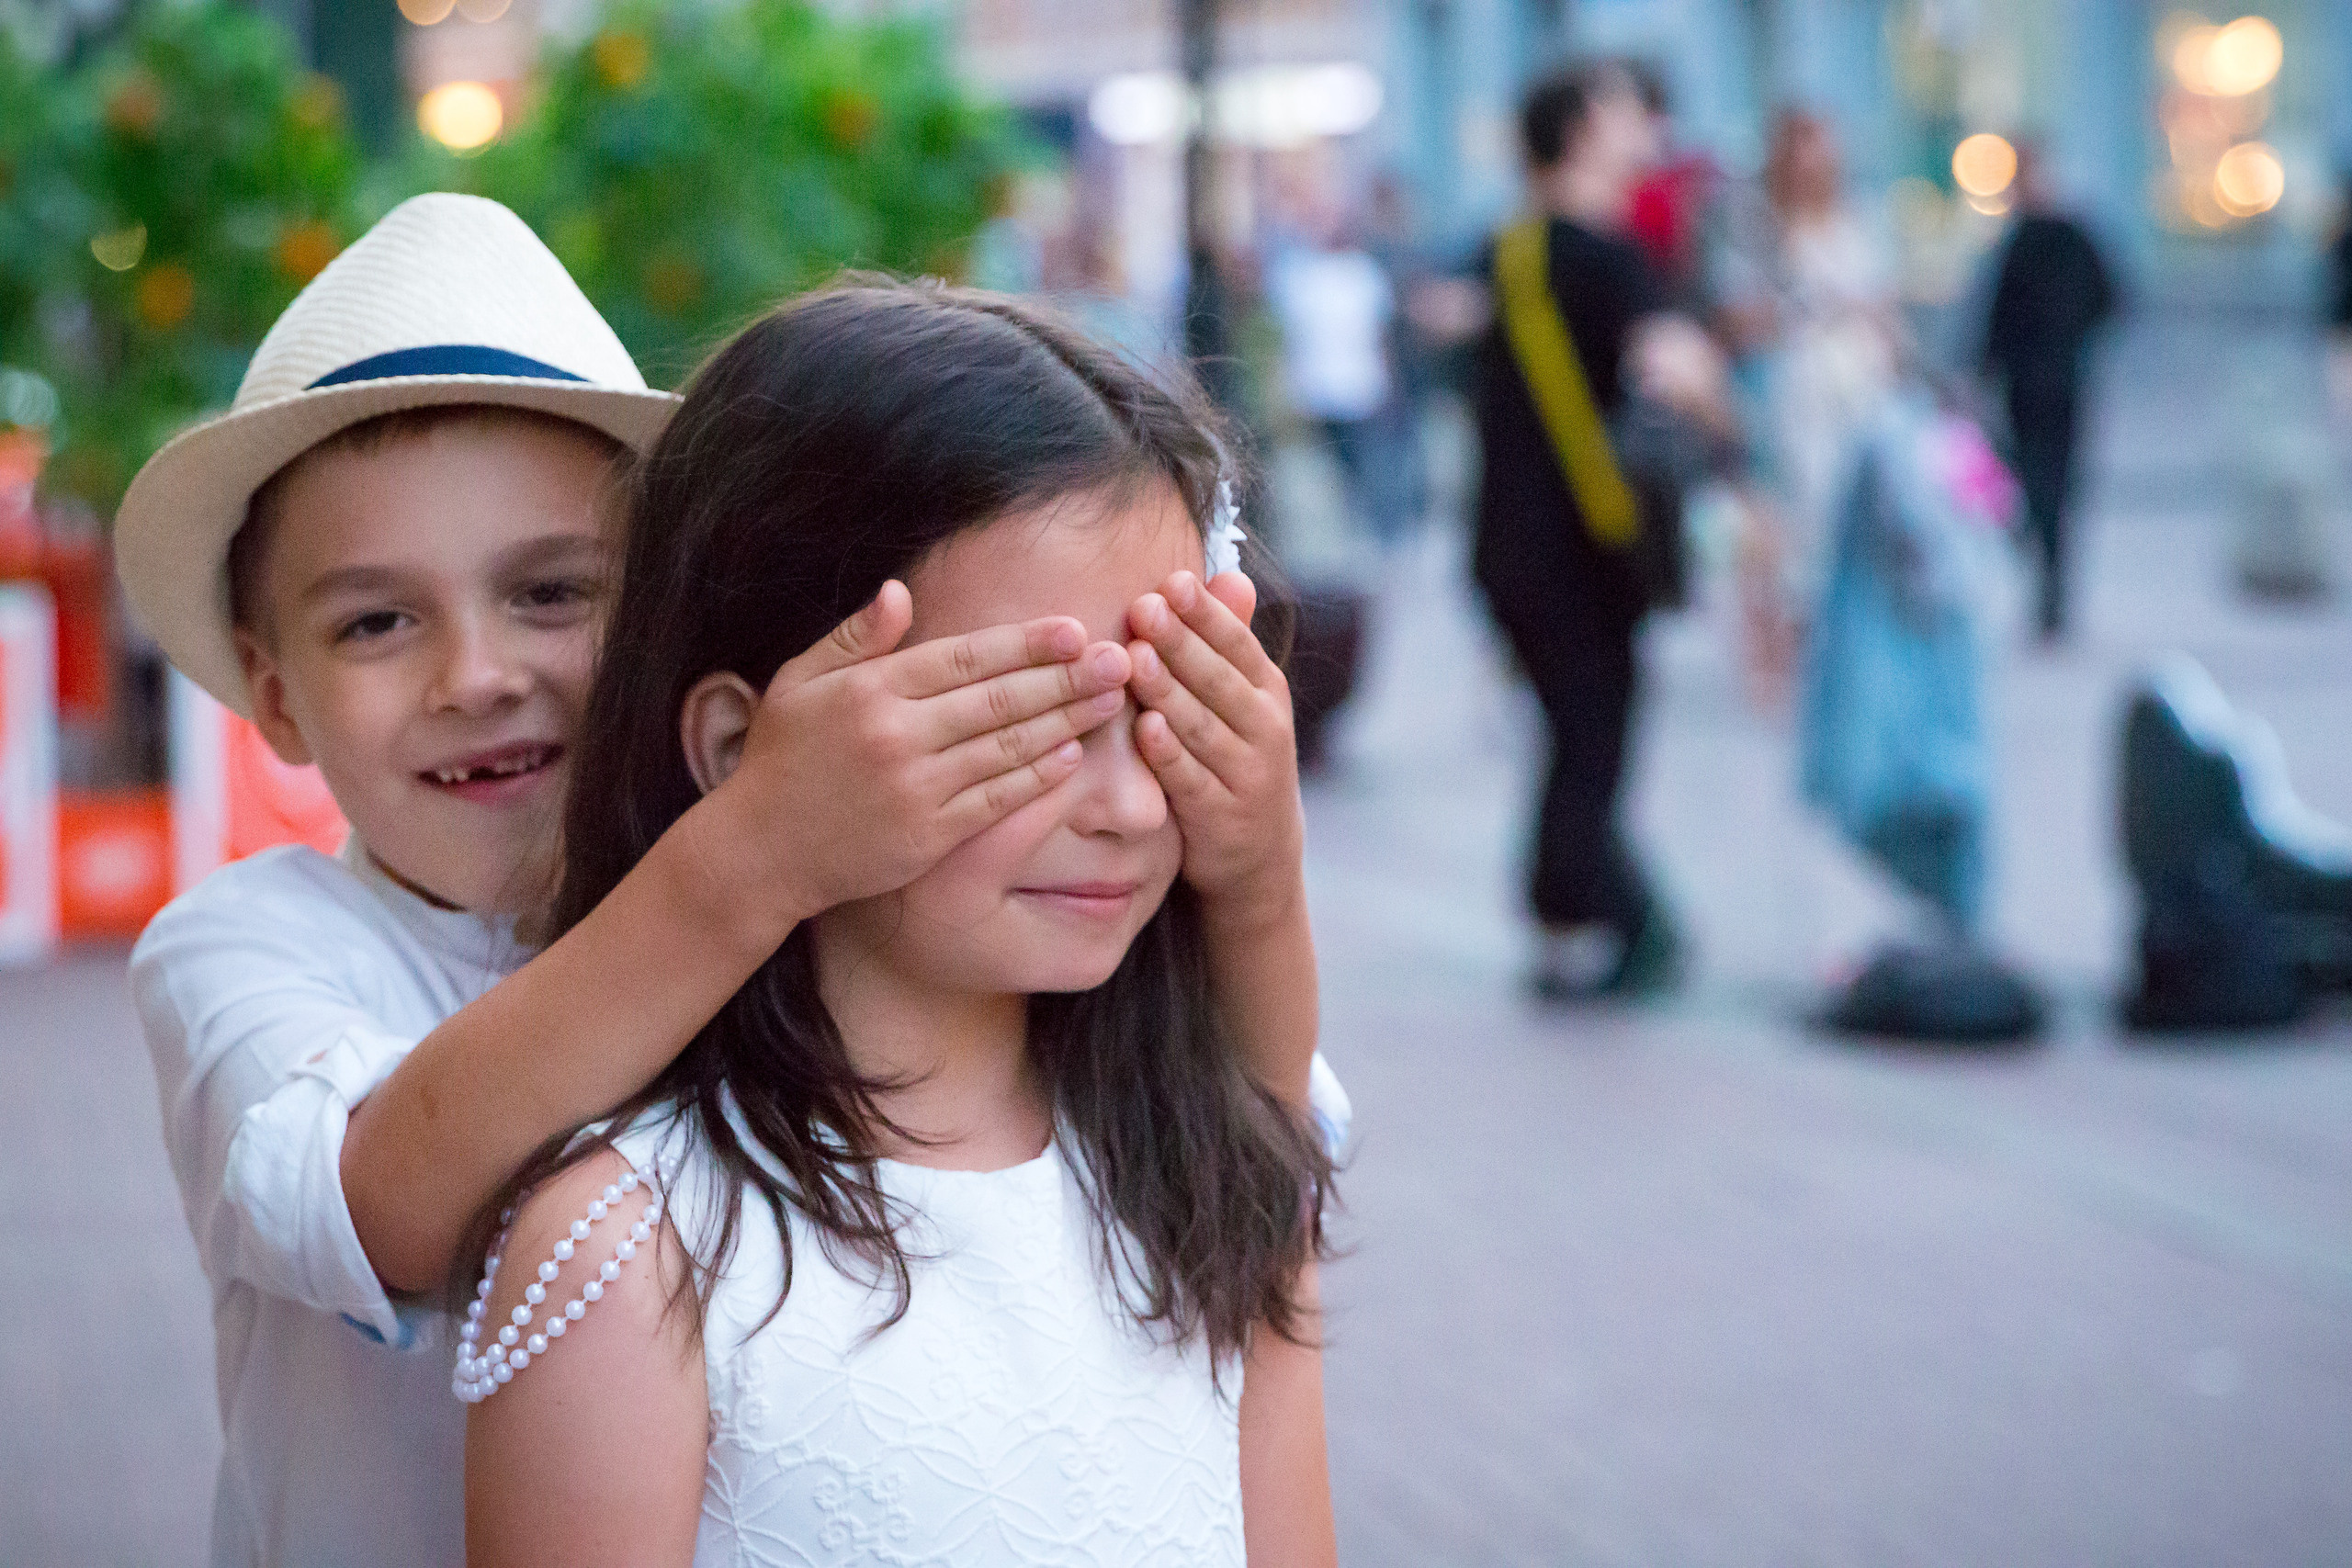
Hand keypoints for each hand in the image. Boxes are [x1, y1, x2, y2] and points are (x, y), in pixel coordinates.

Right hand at [710, 581, 1132, 925]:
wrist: (760, 851)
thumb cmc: (782, 759)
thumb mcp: (801, 683)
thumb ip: (855, 637)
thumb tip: (900, 592)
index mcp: (870, 690)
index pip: (964, 657)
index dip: (1025, 644)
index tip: (1074, 630)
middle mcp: (897, 736)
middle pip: (999, 699)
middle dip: (1066, 678)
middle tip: (1120, 660)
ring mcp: (916, 789)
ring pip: (1006, 748)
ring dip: (1066, 723)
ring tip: (1112, 701)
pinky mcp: (928, 836)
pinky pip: (996, 801)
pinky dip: (1037, 777)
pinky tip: (1072, 756)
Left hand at [1125, 569, 1303, 925]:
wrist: (1259, 852)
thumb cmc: (1236, 756)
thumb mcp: (1245, 700)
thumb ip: (1230, 643)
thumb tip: (1231, 574)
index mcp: (1267, 691)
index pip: (1237, 644)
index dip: (1206, 614)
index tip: (1171, 581)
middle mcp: (1265, 729)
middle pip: (1218, 680)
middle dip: (1181, 642)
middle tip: (1143, 607)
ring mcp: (1247, 774)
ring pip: (1203, 727)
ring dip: (1169, 692)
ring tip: (1135, 660)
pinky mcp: (1222, 816)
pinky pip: (1192, 781)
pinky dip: (1171, 756)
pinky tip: (1146, 729)